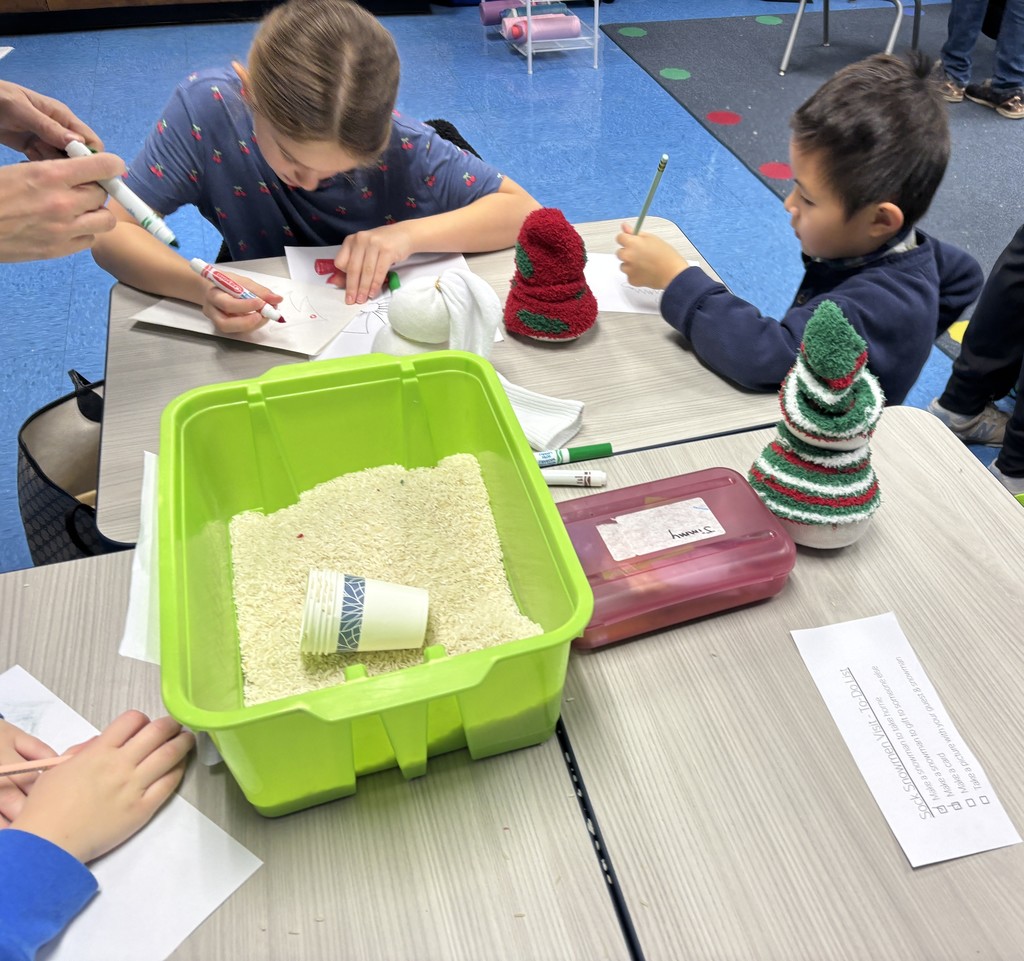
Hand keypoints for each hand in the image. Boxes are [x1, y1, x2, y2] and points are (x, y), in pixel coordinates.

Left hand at [0, 80, 101, 159]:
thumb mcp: (21, 110)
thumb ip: (48, 126)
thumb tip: (78, 142)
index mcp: (63, 117)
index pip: (91, 141)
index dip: (91, 158)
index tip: (79, 170)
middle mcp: (60, 130)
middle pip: (79, 156)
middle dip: (68, 164)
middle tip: (47, 161)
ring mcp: (47, 140)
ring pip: (62, 162)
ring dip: (51, 165)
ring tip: (31, 155)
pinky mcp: (34, 148)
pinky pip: (46, 163)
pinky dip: (39, 167)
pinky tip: (26, 162)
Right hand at [0, 152, 123, 261]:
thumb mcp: (17, 172)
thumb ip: (50, 170)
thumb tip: (75, 168)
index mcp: (49, 175)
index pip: (101, 166)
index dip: (111, 166)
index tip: (113, 166)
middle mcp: (62, 203)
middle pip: (103, 194)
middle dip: (95, 188)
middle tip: (80, 188)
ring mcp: (63, 230)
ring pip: (105, 221)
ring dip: (96, 213)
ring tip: (78, 209)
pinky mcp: (58, 250)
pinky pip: (89, 240)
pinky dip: (85, 232)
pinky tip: (67, 226)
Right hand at [9, 710, 194, 863]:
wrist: (48, 844)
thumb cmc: (46, 807)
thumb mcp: (59, 768)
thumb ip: (84, 751)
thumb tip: (102, 742)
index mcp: (99, 751)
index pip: (131, 720)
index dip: (141, 719)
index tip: (145, 725)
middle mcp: (120, 764)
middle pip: (156, 732)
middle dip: (170, 725)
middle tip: (176, 726)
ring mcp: (134, 786)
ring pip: (168, 755)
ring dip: (183, 743)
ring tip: (188, 739)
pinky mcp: (142, 809)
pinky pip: (168, 784)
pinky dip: (178, 770)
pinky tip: (180, 765)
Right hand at [200, 271, 283, 333]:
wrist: (212, 289)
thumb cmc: (226, 283)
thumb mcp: (242, 281)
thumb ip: (259, 291)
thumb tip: (277, 299)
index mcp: (214, 295)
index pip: (227, 304)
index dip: (246, 305)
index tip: (261, 302)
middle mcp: (213, 311)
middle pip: (225, 324)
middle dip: (248, 321)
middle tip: (264, 315)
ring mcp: (217, 321)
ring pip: (232, 330)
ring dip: (252, 325)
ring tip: (264, 315)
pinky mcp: (225, 327)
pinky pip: (238, 330)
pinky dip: (251, 325)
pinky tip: (259, 317)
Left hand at [333, 223, 412, 304]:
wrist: (404, 235)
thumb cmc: (382, 246)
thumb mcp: (364, 252)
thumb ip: (351, 266)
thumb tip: (335, 283)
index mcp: (351, 240)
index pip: (341, 262)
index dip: (344, 276)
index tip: (349, 287)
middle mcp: (361, 239)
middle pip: (353, 268)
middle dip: (352, 287)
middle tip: (351, 301)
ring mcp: (374, 243)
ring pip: (366, 271)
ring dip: (364, 289)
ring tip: (362, 299)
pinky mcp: (387, 250)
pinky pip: (379, 271)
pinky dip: (375, 284)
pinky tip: (373, 293)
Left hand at [615, 223, 688, 290]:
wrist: (672, 273)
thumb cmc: (665, 255)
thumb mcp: (652, 238)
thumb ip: (635, 233)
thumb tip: (624, 226)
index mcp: (632, 243)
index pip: (619, 238)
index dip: (626, 239)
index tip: (632, 241)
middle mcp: (627, 256)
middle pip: (619, 252)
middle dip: (627, 252)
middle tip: (641, 254)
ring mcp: (628, 269)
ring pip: (623, 265)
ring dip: (630, 264)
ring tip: (645, 264)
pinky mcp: (631, 280)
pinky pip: (629, 275)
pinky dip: (635, 274)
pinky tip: (646, 272)